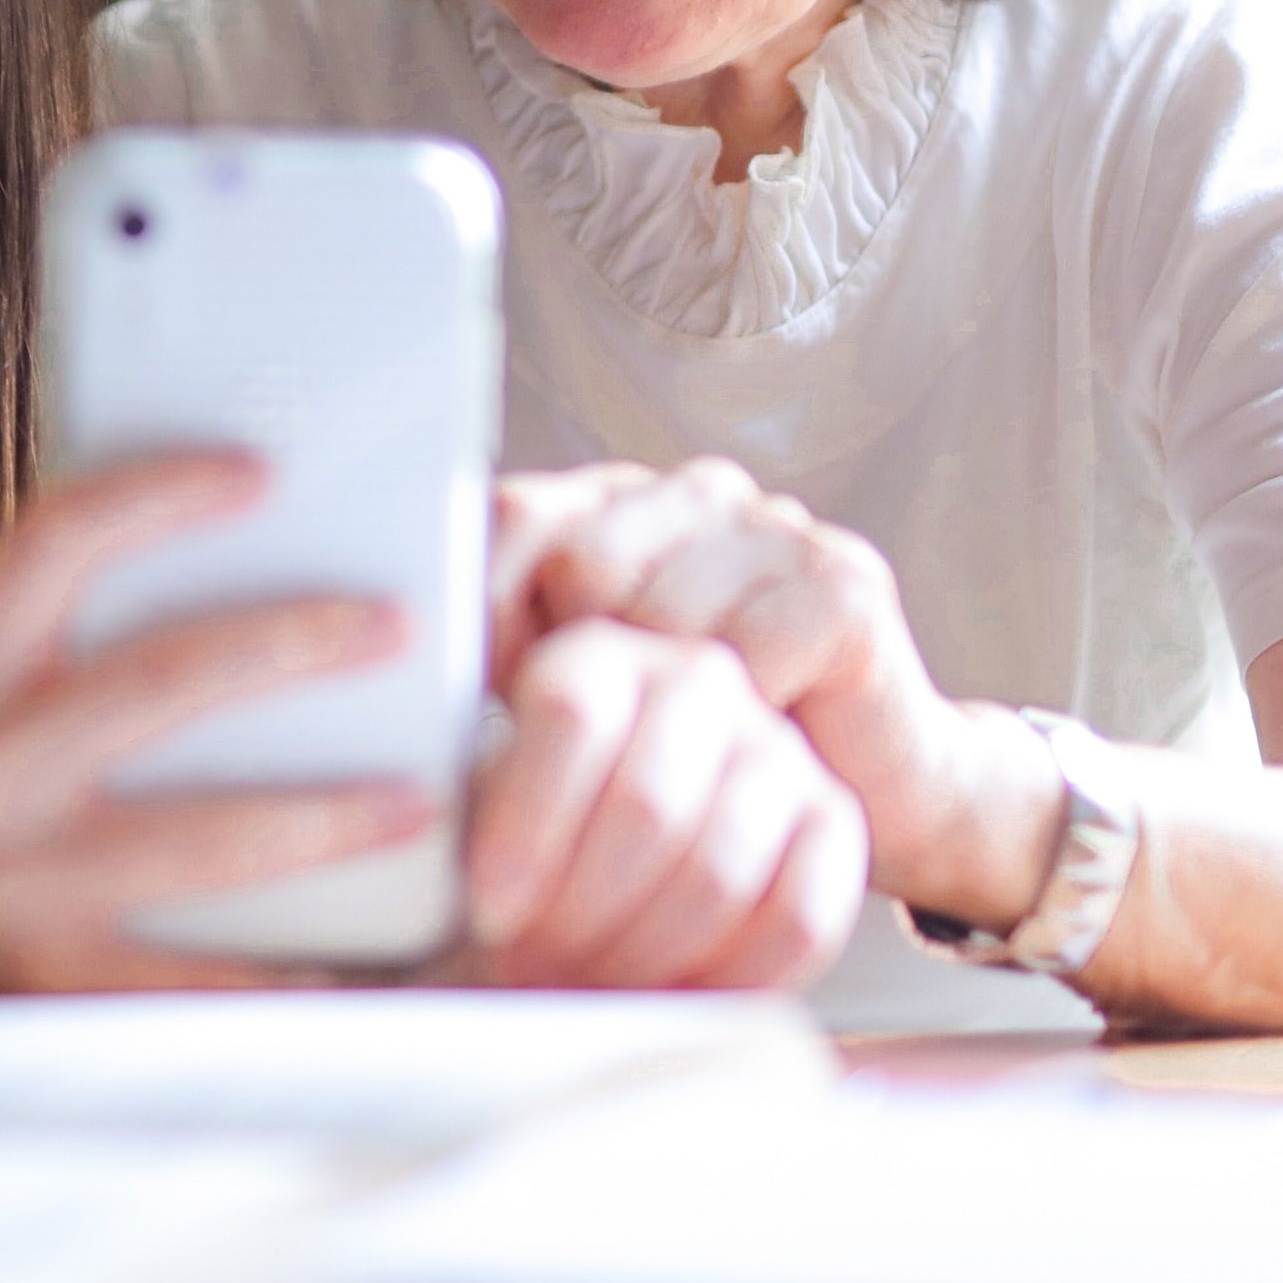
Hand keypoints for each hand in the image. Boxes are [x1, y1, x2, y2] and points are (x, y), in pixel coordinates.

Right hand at [0, 455, 437, 993]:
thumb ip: (34, 665)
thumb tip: (202, 604)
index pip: (51, 542)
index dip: (160, 492)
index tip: (256, 473)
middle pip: (161, 680)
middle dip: (296, 645)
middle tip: (393, 626)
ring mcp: (6, 894)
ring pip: (205, 842)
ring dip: (327, 818)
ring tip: (413, 799)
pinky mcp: (40, 999)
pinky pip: (197, 985)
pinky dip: (286, 973)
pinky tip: (356, 960)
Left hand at [455, 615, 864, 987]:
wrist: (618, 868)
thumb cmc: (526, 844)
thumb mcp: (469, 808)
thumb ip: (451, 814)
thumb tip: (414, 851)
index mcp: (595, 655)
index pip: (572, 715)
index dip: (527, 828)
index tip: (490, 914)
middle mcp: (695, 680)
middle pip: (647, 801)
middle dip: (579, 912)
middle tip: (532, 968)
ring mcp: (775, 747)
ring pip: (717, 867)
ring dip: (641, 955)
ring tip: (584, 987)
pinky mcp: (834, 821)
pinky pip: (799, 916)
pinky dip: (727, 979)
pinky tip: (668, 999)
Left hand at [490, 460, 1046, 926]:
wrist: (877, 788)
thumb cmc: (708, 753)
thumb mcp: (591, 698)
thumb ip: (511, 656)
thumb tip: (406, 663)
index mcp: (616, 504)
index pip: (510, 517)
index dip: (482, 609)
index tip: (483, 697)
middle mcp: (695, 494)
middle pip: (579, 566)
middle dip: (580, 669)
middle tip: (607, 746)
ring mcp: (774, 529)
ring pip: (658, 616)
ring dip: (662, 711)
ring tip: (686, 752)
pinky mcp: (842, 585)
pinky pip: (744, 659)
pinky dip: (738, 724)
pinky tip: (757, 740)